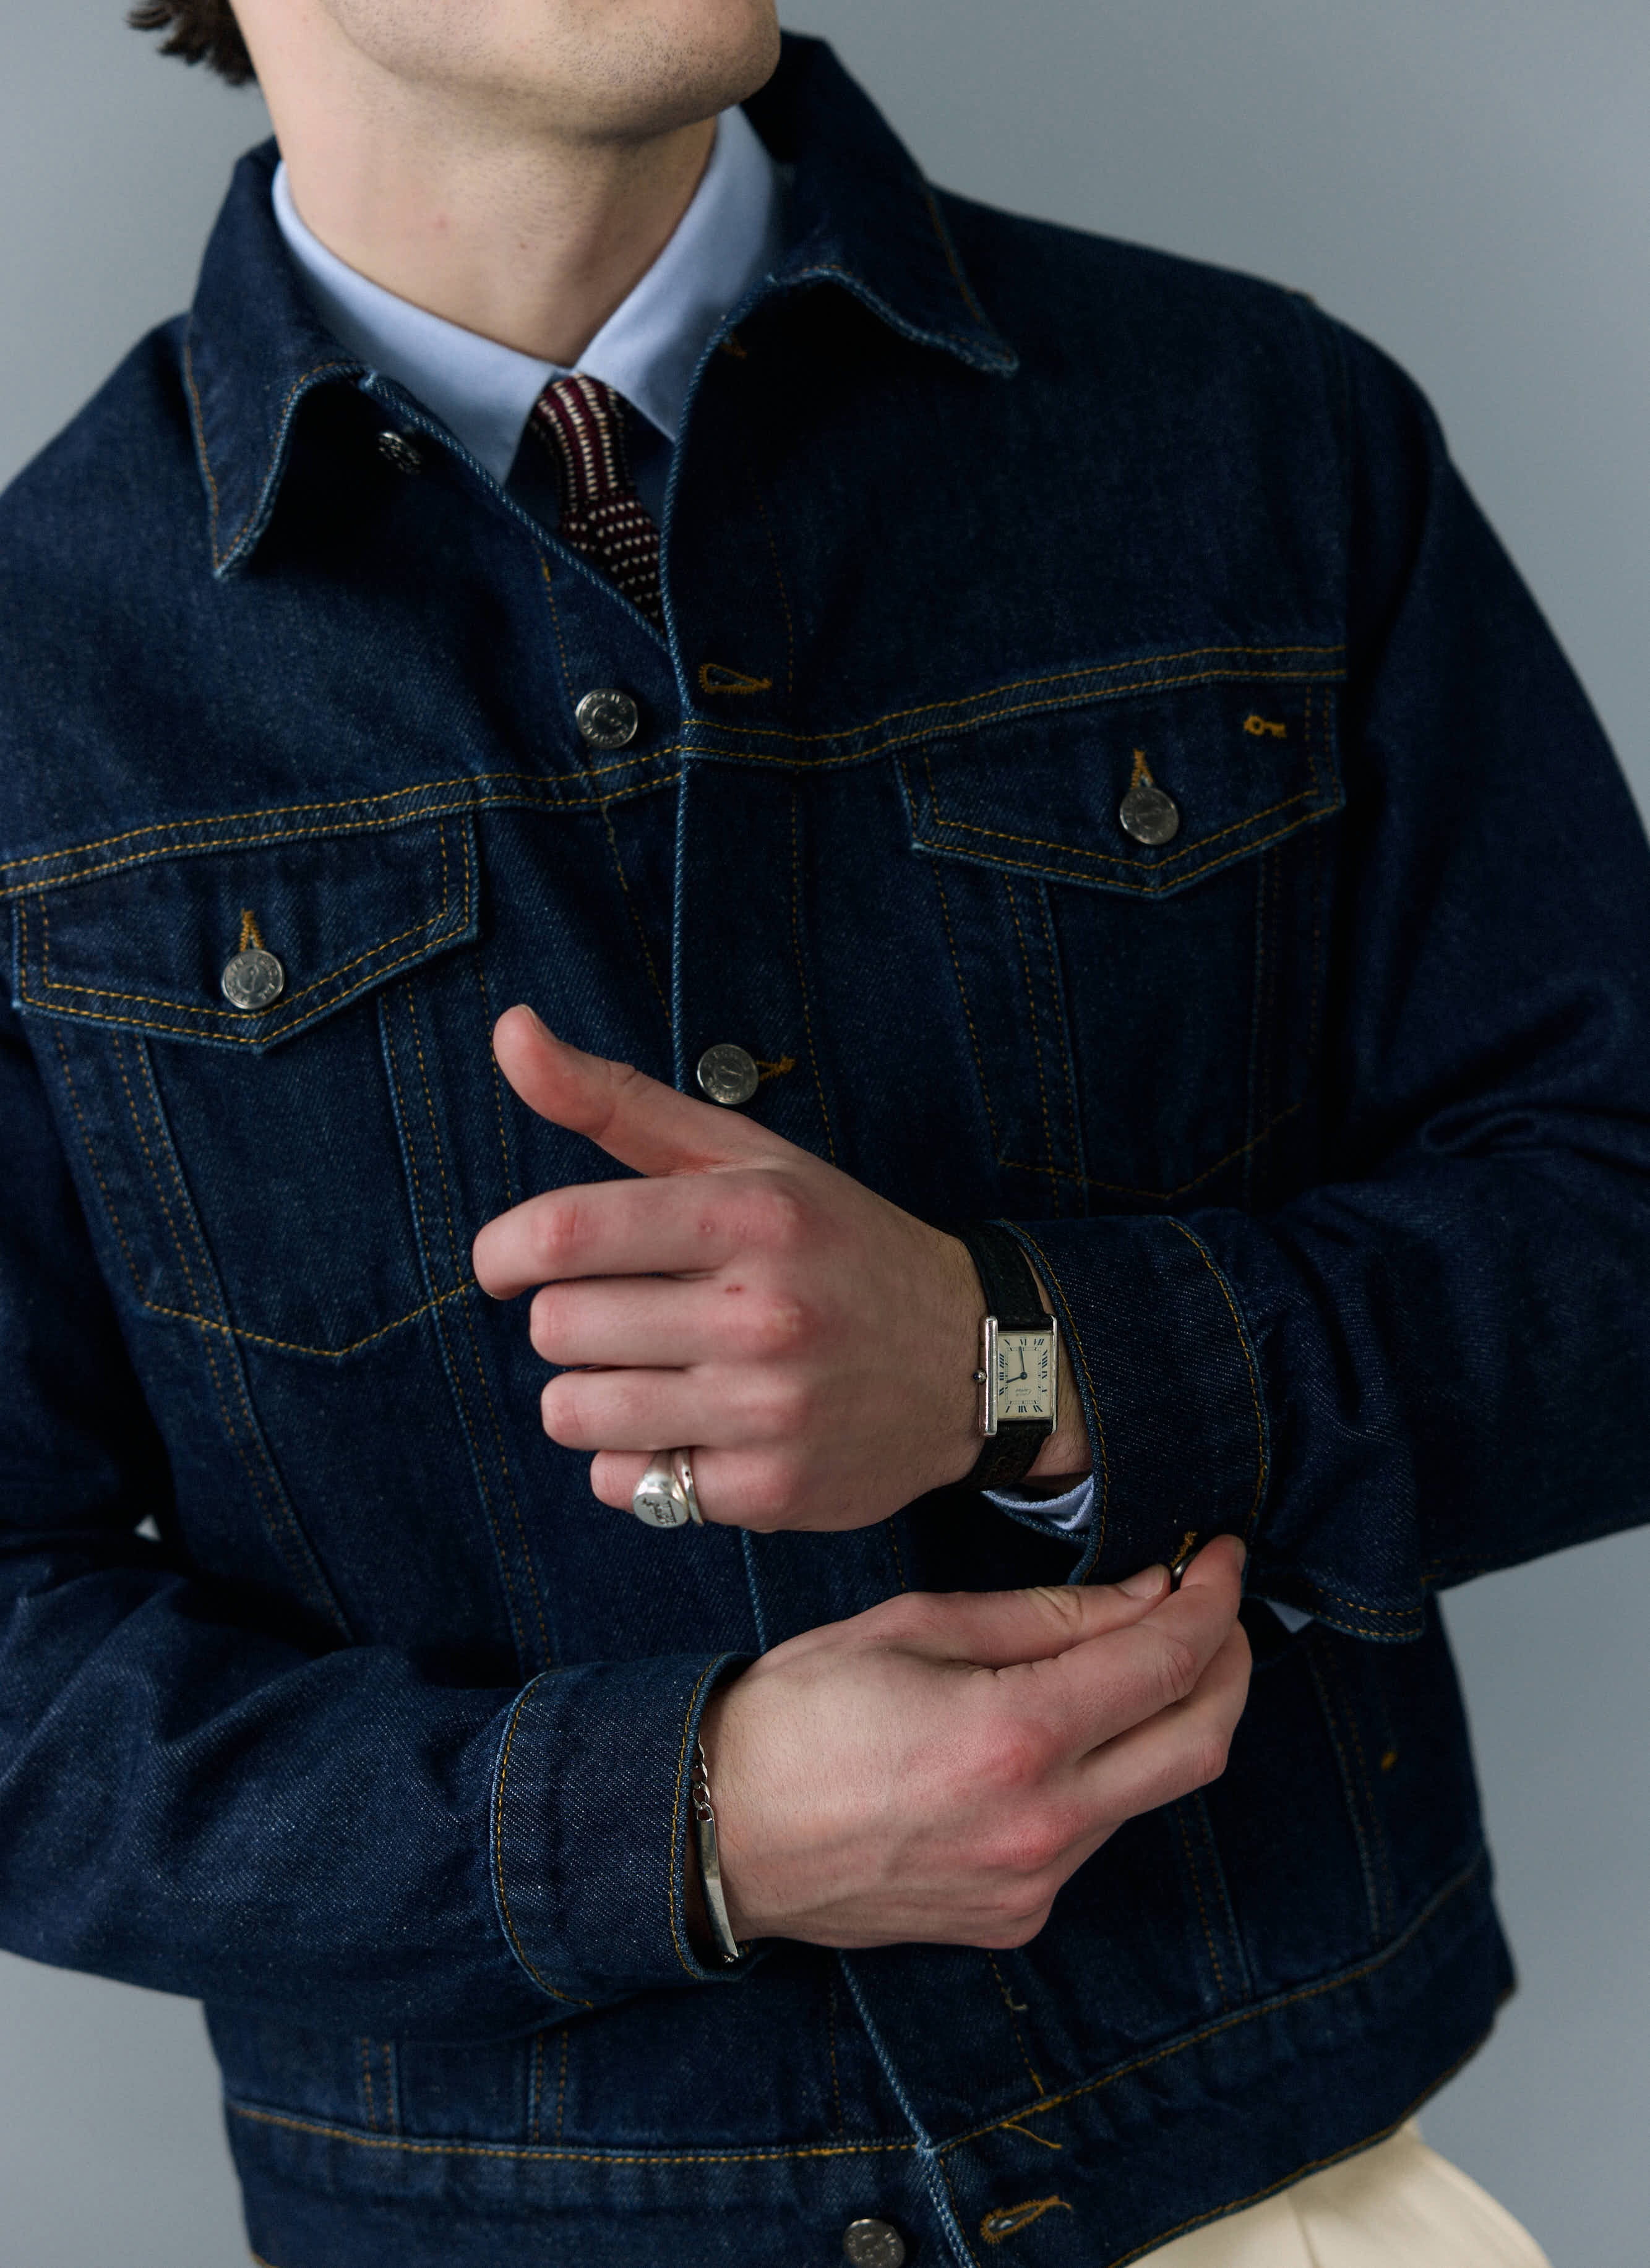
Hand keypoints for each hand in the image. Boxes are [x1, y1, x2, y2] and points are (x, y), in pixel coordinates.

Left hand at [471, 1009, 1090, 1530]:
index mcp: (750, 1217)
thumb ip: (617, 1101)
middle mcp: (762, 1314)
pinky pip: (626, 1482)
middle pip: (557, 1328)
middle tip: (626, 1313)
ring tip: (652, 1371)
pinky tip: (695, 1426)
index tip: (505, 1261)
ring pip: (574, 1412)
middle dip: (568, 1319)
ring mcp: (768, 1410)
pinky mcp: (770, 1491)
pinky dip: (639, 1459)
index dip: (502, 1250)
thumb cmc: (834, 1245)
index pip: (564, 1234)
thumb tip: (510, 1031)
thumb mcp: (745, 1158)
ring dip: (590, 1394)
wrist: (971, 1360)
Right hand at [701, 1538, 1251, 1946]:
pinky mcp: (1016, 1918)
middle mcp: (1042, 1824)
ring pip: (1153, 1792)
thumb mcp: (917, 1626)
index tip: (1222, 1559)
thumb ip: (1046, 1618)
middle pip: (1202, 1743)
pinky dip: (1107, 1774)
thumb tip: (1147, 1597)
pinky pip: (1096, 1835)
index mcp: (1016, 1736)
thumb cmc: (800, 1712)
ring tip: (1136, 1658)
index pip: (1167, 1662)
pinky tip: (1067, 1734)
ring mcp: (1034, 1884)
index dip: (1213, 1601)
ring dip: (1166, 1719)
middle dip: (1230, 1664)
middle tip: (1218, 1608)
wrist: (719, 1833)